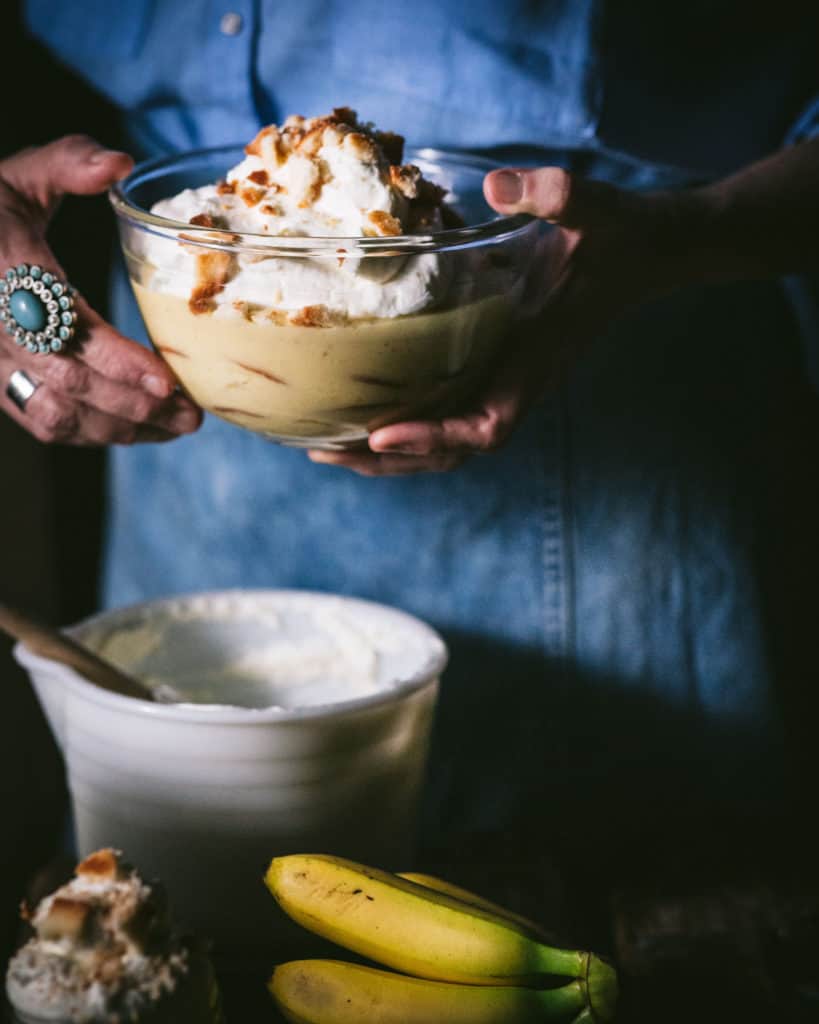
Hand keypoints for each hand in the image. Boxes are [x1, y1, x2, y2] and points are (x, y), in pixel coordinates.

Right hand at [0, 135, 201, 444]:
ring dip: (120, 429)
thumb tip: (120, 163)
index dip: (118, 361)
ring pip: (55, 414)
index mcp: (6, 270)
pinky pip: (41, 420)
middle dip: (136, 406)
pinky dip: (91, 433)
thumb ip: (68, 162)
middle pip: (69, 384)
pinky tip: (135, 428)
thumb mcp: (18, 173)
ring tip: (175, 427)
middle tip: (192, 415)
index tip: (168, 380)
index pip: (66, 328)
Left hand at [309, 166, 685, 475]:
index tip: (380, 433)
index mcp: (537, 360)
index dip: (434, 436)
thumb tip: (497, 186)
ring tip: (327, 448)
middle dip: (391, 459)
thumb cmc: (621, 235)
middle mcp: (519, 383)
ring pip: (448, 442)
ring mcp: (508, 380)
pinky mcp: (498, 368)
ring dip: (391, 454)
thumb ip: (556, 195)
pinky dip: (407, 426)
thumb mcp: (592, 207)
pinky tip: (364, 414)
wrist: (648, 251)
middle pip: (452, 451)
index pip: (486, 425)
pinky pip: (450, 413)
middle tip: (324, 452)